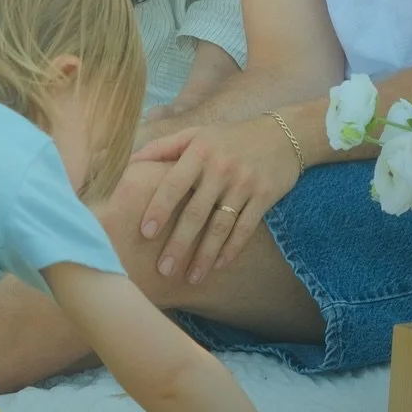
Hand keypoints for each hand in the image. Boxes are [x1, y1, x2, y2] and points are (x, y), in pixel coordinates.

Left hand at [131, 117, 301, 283]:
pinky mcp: (264, 197)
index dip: (159, 208)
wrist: (284, 134)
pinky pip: (245, 228)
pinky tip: (218, 266)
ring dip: (205, 255)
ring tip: (190, 278)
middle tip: (163, 269)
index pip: (174, 184)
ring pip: (220, 226)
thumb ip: (163, 147)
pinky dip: (231, 249)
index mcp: (200, 151)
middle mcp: (221, 168)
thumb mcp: (197, 134)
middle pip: (196, 212)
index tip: (145, 233)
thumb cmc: (229, 137)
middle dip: (178, 244)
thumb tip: (128, 162)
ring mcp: (244, 183)